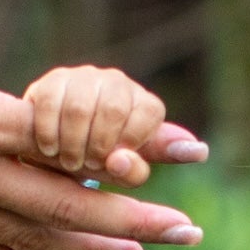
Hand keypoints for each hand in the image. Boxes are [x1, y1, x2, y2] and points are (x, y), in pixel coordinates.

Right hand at [24, 63, 201, 186]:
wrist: (51, 153)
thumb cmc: (95, 163)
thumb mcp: (120, 169)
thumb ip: (145, 164)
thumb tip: (200, 150)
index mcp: (141, 103)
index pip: (148, 110)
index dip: (133, 138)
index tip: (116, 160)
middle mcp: (115, 84)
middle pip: (114, 107)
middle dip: (100, 144)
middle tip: (89, 165)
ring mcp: (82, 80)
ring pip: (81, 107)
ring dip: (75, 143)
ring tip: (69, 162)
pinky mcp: (50, 83)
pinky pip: (51, 102)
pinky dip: (51, 133)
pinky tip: (49, 149)